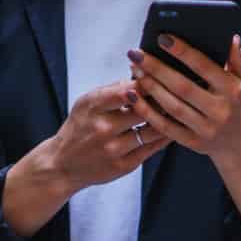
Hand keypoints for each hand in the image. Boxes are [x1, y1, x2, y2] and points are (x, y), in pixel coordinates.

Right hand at [2, 81, 169, 236]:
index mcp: (92, 107)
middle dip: (161, 100)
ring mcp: (113, 149)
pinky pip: (151, 148)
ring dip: (166, 119)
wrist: (63, 164)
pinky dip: (164, 137)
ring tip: (177, 110)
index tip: (160, 77)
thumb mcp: (86, 102)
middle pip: (143, 110)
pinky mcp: (123, 166)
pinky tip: (171, 128)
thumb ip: (112, 89)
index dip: (147, 83)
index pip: (127, 91)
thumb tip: (142, 75)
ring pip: (151, 130)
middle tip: (176, 92)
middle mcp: (102, 129)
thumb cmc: (79, 127)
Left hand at [127, 34, 240, 161]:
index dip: (182, 52)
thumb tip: (231, 38)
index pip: (204, 67)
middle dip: (157, 69)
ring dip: (150, 88)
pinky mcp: (192, 142)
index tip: (162, 38)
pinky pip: (165, 127)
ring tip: (135, 70)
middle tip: (136, 54)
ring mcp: (205, 128)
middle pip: (182, 87)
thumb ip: (236, 59)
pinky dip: (147, 112)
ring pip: (172, 107)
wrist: (240, 142)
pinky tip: (133, 97)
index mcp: (232, 90)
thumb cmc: (238, 104)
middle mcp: (220, 110)